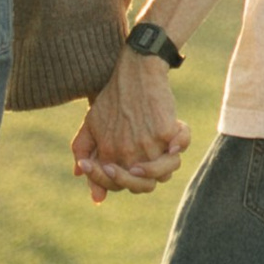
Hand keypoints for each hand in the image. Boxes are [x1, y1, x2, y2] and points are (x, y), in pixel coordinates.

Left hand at [70, 47, 189, 201]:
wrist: (135, 72)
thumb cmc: (112, 97)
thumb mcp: (90, 123)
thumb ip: (83, 152)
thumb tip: (93, 191)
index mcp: (109, 153)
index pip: (114, 186)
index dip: (121, 181)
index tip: (127, 165)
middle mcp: (128, 152)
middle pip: (142, 186)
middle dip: (144, 178)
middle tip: (144, 163)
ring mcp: (148, 144)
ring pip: (165, 173)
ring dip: (164, 164)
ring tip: (161, 151)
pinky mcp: (166, 132)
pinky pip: (180, 149)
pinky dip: (180, 144)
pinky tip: (174, 141)